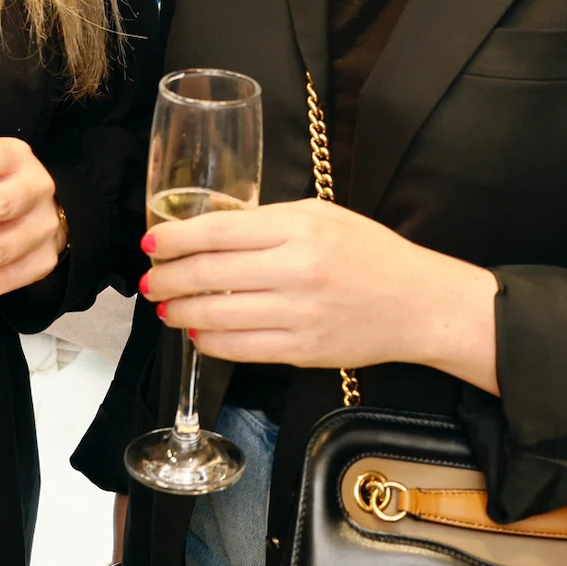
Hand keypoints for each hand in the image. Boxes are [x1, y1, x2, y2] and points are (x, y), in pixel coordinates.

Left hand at [139, 198, 500, 391]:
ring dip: (180, 311)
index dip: (175, 239)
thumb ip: (269, 220)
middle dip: (167, 278)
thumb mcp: (321, 215)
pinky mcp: (302, 350)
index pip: (218, 231)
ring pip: (218, 316)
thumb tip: (213, 230)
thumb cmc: (370, 252)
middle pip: (209, 274)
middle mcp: (295, 270)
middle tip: (149, 280)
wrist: (417, 303)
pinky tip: (197, 332)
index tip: (152, 244)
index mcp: (297, 229)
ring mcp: (298, 314)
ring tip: (164, 306)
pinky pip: (241, 349)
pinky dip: (210, 341)